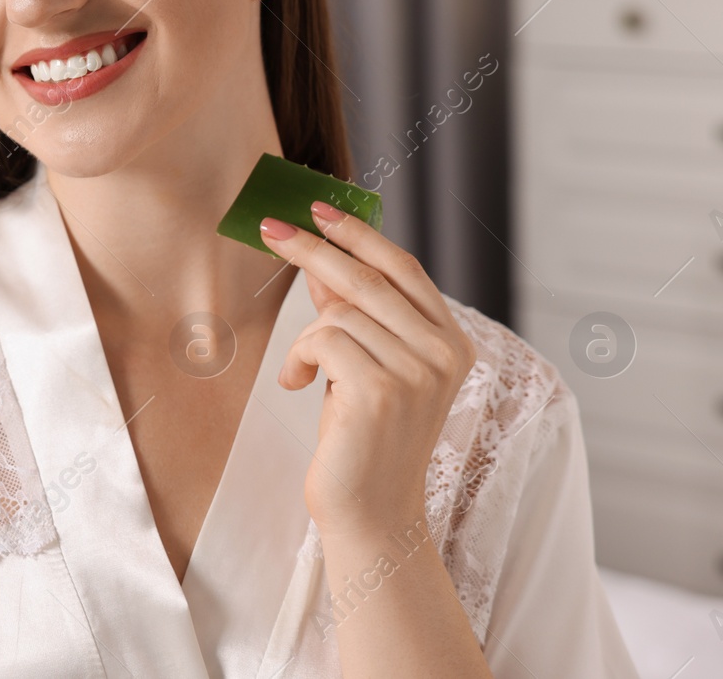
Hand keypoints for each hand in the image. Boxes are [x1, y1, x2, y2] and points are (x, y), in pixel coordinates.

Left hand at [259, 202, 475, 541]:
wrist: (369, 513)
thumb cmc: (361, 440)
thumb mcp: (363, 365)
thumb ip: (352, 315)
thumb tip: (321, 259)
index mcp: (453, 343)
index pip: (405, 269)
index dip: (360, 235)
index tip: (320, 209)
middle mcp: (444, 354)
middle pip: (368, 277)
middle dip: (312, 248)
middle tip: (268, 228)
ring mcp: (418, 372)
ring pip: (340, 311)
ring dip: (307, 338)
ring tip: (305, 372)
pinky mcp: (382, 391)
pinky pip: (322, 339)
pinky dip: (299, 358)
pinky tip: (299, 386)